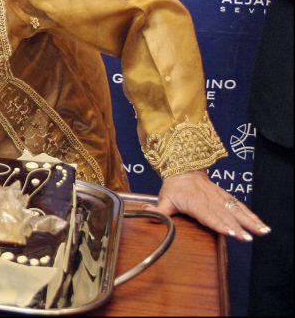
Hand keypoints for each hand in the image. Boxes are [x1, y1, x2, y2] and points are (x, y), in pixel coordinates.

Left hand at [148, 170, 269, 240]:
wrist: (184, 168)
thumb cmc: (175, 186)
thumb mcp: (164, 197)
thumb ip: (158, 209)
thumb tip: (145, 213)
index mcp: (195, 201)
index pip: (208, 215)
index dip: (219, 224)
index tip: (230, 232)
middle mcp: (210, 200)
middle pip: (225, 215)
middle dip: (238, 227)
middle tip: (248, 238)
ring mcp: (220, 198)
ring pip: (237, 210)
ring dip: (250, 221)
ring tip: (262, 232)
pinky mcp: (226, 197)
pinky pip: (240, 207)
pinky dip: (251, 216)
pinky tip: (261, 225)